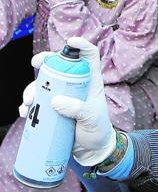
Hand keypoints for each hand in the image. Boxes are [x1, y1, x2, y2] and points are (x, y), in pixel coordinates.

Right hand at [19, 37, 115, 165]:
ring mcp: (62, 97)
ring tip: (28, 102)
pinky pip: (36, 103)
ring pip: (43, 84)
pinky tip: (25, 112)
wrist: (92, 150)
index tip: (70, 41)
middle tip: (36, 63)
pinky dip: (27, 106)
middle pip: (59, 66)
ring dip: (32, 88)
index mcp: (90, 81)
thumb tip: (56, 101)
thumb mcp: (92, 118)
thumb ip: (79, 109)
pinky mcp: (51, 110)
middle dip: (45, 61)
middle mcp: (74, 85)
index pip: (89, 57)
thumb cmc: (98, 130)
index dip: (82, 45)